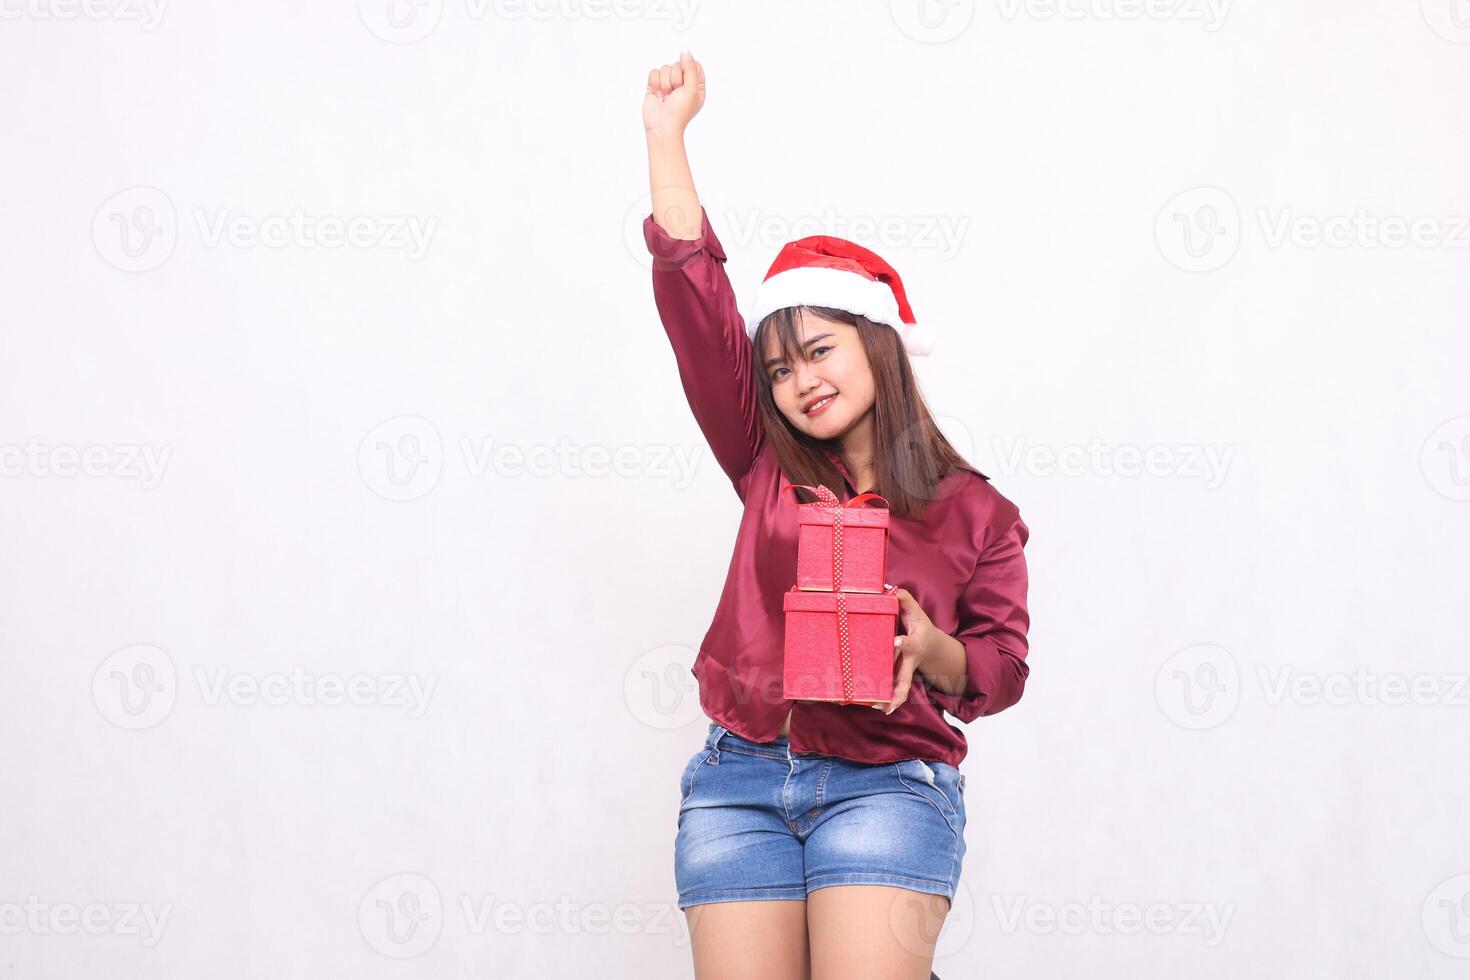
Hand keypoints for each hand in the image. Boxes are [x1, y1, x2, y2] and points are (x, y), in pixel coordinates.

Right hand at [643, 49, 705, 135]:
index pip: (693, 64)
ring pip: (665, 68)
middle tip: (675, 93)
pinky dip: (655, 83)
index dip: (688, 69)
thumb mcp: (692, 90)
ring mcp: (668, 83)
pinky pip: (654, 72)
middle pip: (678, 64)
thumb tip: (685, 51)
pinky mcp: (655, 85)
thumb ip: (690, 69)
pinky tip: (658, 95)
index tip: (686, 82)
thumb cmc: (679, 114)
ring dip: (665, 84)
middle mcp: (683, 83)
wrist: (662, 126)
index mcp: (696, 85)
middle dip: (675, 79)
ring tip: (667, 97)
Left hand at [873, 586, 939, 714]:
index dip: (903, 642)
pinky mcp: (899, 676)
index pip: (908, 642)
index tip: (896, 641)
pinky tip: (877, 707)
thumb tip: (889, 588)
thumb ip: (903, 598)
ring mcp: (905, 671)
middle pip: (906, 679)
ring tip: (880, 708)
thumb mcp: (915, 610)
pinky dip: (888, 701)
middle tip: (887, 702)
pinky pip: (895, 690)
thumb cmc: (920, 626)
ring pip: (901, 689)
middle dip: (898, 691)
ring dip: (892, 701)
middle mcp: (910, 661)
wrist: (932, 646)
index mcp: (914, 643)